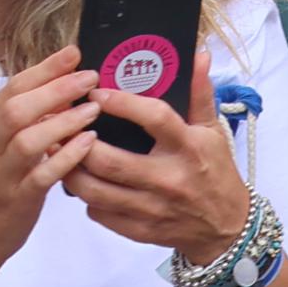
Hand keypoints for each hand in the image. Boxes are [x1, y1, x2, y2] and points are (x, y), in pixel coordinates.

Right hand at [0, 49, 98, 276]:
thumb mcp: (0, 144)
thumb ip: (26, 117)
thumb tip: (66, 87)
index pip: (13, 87)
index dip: (45, 69)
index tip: (74, 53)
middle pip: (17, 108)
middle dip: (56, 88)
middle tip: (90, 77)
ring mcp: (0, 174)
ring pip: (28, 140)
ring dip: (64, 121)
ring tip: (93, 109)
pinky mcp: (16, 199)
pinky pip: (42, 175)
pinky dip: (66, 156)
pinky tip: (88, 142)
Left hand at [67, 34, 249, 261]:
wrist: (225, 226)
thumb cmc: (216, 171)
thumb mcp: (213, 130)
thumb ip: (200, 94)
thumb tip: (199, 56)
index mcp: (189, 147)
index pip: (154, 118)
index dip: (122, 103)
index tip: (97, 92)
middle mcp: (168, 178)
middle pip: (111, 160)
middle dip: (81, 142)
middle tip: (65, 125)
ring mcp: (152, 208)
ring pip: (96, 191)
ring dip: (73, 170)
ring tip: (61, 152)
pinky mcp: (140, 231)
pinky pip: (100, 214)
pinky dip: (86, 197)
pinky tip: (83, 181)